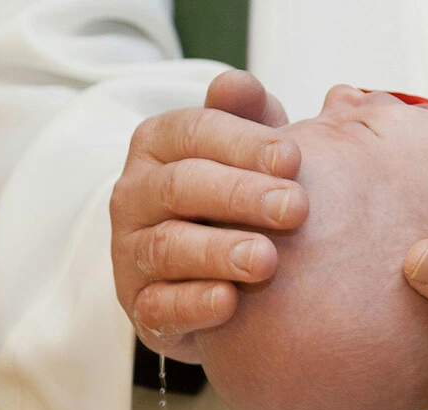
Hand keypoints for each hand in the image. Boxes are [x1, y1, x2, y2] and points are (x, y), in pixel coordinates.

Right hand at [110, 71, 308, 362]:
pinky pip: (158, 306)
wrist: (215, 270)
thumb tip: (235, 84)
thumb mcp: (248, 150)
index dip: (244, 143)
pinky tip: (230, 303)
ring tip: (267, 260)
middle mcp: (135, 194)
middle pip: (181, 186)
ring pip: (167, 247)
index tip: (294, 158)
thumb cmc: (239, 194)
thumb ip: (247, 115)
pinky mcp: (139, 306)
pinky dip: (193, 304)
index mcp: (158, 144)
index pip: (193, 130)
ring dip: (219, 252)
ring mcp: (131, 251)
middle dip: (240, 195)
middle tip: (296, 208)